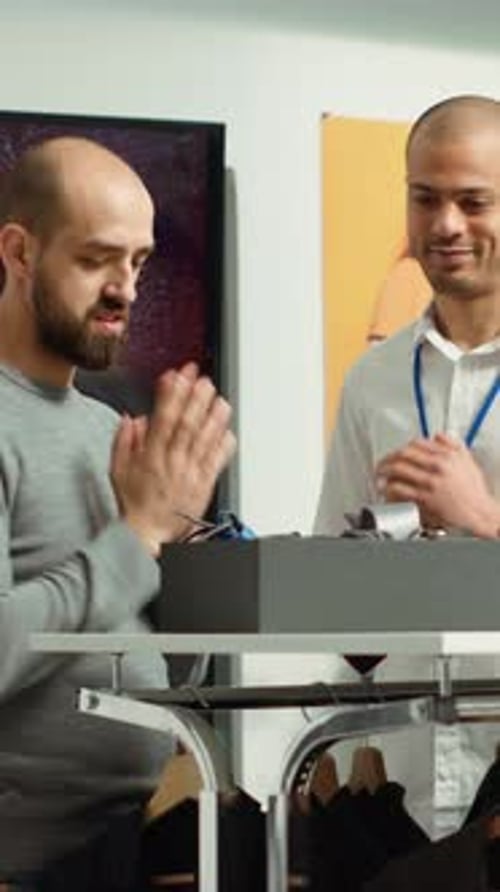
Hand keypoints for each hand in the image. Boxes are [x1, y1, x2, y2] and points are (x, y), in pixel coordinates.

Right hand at [110, 363, 236, 554]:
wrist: (149, 534)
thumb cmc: (135, 504)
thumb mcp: (117, 470)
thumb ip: (123, 442)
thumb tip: (132, 418)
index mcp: (151, 456)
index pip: (162, 419)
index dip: (171, 395)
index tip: (176, 377)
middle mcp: (173, 462)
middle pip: (186, 425)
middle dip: (195, 400)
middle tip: (203, 381)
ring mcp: (190, 473)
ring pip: (204, 440)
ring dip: (213, 417)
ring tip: (219, 399)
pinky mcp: (204, 485)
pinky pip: (216, 462)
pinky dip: (223, 444)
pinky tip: (227, 429)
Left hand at [376, 433, 499, 536]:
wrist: (479, 513)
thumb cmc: (473, 491)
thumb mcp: (467, 461)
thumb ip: (453, 445)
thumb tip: (437, 436)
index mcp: (446, 455)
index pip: (417, 443)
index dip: (402, 447)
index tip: (397, 452)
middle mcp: (437, 466)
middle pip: (404, 454)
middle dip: (388, 458)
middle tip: (382, 463)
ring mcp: (430, 482)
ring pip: (399, 470)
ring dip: (384, 472)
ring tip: (379, 476)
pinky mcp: (425, 498)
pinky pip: (400, 490)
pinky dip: (389, 489)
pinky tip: (386, 490)